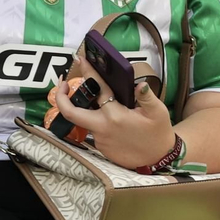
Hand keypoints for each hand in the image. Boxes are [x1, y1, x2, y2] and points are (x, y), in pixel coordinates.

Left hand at [53, 63, 175, 169]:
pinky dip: (96, 121)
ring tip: (92, 96)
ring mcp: (99, 139)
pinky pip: (93, 130)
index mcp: (115, 115)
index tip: (81, 60)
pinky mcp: (100, 148)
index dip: (88, 73)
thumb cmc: (158, 133)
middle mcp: (102, 127)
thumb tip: (139, 85)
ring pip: (83, 120)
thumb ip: (146, 97)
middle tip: (62, 83)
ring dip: (84, 108)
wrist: (159, 160)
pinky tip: (107, 116)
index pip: (97, 89)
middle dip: (60, 97)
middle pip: (70, 112)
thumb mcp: (158, 112)